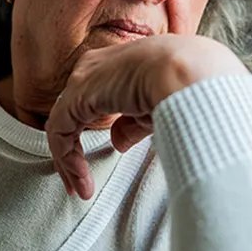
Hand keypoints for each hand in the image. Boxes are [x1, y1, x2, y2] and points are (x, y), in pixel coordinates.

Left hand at [45, 34, 248, 199]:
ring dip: (70, 160)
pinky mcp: (77, 97)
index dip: (97, 126)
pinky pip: (60, 133)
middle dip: (75, 145)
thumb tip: (118, 142)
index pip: (98, 95)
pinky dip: (68, 160)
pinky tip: (82, 183)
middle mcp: (98, 66)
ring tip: (80, 189)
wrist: (191, 73)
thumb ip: (134, 124)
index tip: (106, 153)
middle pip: (75, 109)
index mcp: (121, 61)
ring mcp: (85, 79)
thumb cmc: (190, 83)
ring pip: (64, 123)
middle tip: (81, 178)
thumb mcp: (160, 105)